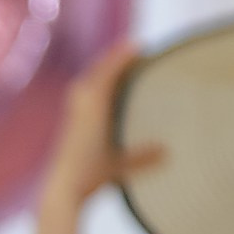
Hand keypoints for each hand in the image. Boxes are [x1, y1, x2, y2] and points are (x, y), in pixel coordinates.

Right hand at [43, 42, 163, 212]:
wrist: (68, 186)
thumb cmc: (89, 178)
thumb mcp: (120, 163)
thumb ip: (140, 156)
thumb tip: (166, 152)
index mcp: (83, 119)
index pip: (95, 90)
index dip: (110, 75)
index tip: (129, 66)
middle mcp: (80, 108)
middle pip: (96, 75)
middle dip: (112, 63)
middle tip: (136, 51)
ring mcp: (83, 104)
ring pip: (101, 71)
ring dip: (117, 57)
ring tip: (137, 46)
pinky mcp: (91, 104)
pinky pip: (107, 74)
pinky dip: (120, 59)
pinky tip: (136, 47)